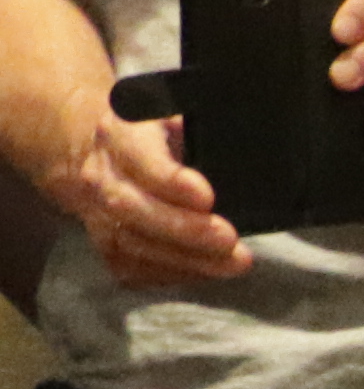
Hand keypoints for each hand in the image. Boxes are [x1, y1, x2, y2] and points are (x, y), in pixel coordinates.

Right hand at [8, 94, 238, 289]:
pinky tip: (207, 270)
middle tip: (229, 240)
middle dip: (183, 229)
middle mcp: (100, 176)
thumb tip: (243, 149)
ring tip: (233, 263)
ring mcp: (95, 213)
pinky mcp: (102, 243)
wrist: (98, 154)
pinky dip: (172, 273)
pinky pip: (131, 267)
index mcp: (120, 135)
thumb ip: (200, 126)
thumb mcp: (174, 115)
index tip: (208, 197)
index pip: (140, 159)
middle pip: (131, 208)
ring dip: (186, 259)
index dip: (170, 181)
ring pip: (132, 244)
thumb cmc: (154, 133)